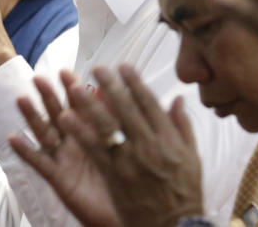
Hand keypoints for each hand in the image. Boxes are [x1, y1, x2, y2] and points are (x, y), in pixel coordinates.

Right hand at [8, 74, 120, 226]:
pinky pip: (39, 162)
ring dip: (33, 116)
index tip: (64, 71)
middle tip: (38, 78)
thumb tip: (119, 92)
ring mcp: (63, 158)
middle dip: (49, 96)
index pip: (79, 105)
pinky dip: (25, 150)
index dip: (71, 89)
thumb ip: (117, 119)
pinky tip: (13, 137)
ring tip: (22, 99)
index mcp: (89, 131)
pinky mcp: (57, 177)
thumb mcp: (123, 145)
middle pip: (58, 114)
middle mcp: (73, 142)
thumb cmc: (125, 178)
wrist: (119, 212)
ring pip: (45, 133)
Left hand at [69, 66, 202, 226]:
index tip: (123, 66)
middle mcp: (149, 145)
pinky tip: (66, 117)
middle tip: (97, 68)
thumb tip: (177, 98)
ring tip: (73, 86)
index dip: (135, 83)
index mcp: (168, 139)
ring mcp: (130, 160)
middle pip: (126, 109)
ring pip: (107, 126)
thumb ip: (182, 126)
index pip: (149, 103)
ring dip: (89, 104)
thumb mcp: (192, 158)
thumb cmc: (184, 192)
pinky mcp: (114, 175)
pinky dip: (79, 132)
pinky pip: (94, 149)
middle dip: (110, 86)